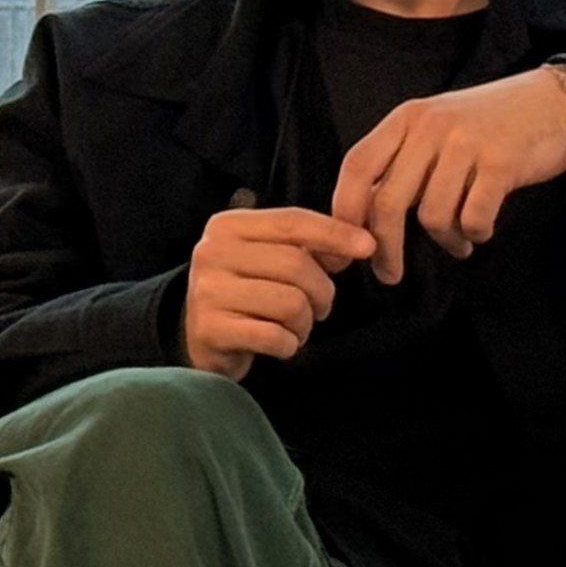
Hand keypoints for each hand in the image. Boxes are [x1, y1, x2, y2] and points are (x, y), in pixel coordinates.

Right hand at [181, 207, 372, 379]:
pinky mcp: (210, 330)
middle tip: (320, 307)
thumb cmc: (244, 293)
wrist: (197, 336)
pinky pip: (274, 336)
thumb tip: (359, 244)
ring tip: (296, 327)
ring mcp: (208, 292)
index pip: (292, 222)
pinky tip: (280, 344)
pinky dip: (289, 344)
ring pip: (290, 303)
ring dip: (305, 323)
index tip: (368, 247)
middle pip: (296, 265)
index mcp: (228, 226)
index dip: (335, 233)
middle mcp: (213, 253)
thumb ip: (306, 246)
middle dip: (322, 292)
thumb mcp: (266, 258)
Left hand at [332, 64, 565, 284]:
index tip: (345, 249)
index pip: (357, 167)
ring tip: (457, 244)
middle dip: (384, 248)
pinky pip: (473, 217)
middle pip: (387, 201)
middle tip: (389, 274)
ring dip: (443, 241)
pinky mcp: (503, 162)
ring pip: (432, 215)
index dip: (344, 211)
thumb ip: (400, 164)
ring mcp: (467, 143)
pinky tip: (480, 232)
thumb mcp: (434, 130)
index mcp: (406, 119)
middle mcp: (431, 127)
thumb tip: (360, 218)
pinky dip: (474, 235)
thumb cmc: (488, 126)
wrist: (556, 102)